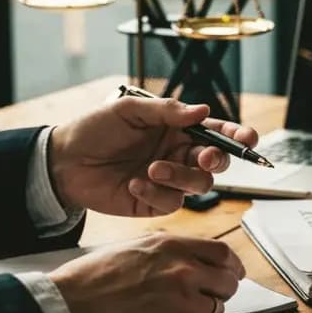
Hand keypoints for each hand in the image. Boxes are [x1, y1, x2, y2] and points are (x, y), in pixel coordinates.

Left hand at [49, 96, 258, 216]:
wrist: (64, 162)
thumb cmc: (95, 130)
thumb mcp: (129, 110)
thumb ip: (168, 111)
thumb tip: (202, 111)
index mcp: (179, 129)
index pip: (217, 132)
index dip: (237, 136)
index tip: (247, 138)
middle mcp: (179, 155)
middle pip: (216, 162)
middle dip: (215, 160)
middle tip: (202, 157)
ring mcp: (169, 181)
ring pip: (199, 185)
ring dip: (180, 176)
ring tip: (152, 169)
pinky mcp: (155, 203)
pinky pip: (172, 202)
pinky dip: (155, 193)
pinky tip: (134, 184)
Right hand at [50, 233, 244, 312]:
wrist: (67, 310)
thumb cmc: (90, 280)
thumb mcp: (132, 247)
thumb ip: (168, 250)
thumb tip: (191, 257)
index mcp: (172, 246)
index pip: (222, 253)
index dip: (231, 265)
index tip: (232, 273)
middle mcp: (184, 271)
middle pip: (227, 281)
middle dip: (221, 290)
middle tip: (209, 297)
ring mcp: (184, 302)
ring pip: (216, 308)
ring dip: (204, 312)